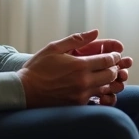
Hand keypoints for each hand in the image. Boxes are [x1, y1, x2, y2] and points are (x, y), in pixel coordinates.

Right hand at [16, 30, 132, 107]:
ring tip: (106, 76)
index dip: (114, 56)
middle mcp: (84, 82)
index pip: (108, 61)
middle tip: (111, 65)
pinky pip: (98, 100)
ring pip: (106, 88)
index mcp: (80, 66)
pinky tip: (98, 89)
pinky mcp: (78, 105)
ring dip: (110, 81)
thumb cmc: (38, 68)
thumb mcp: (54, 48)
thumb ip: (77, 40)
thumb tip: (95, 32)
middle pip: (111, 75)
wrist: (24, 91)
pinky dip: (102, 94)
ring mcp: (82, 95)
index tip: (114, 55)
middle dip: (114, 68)